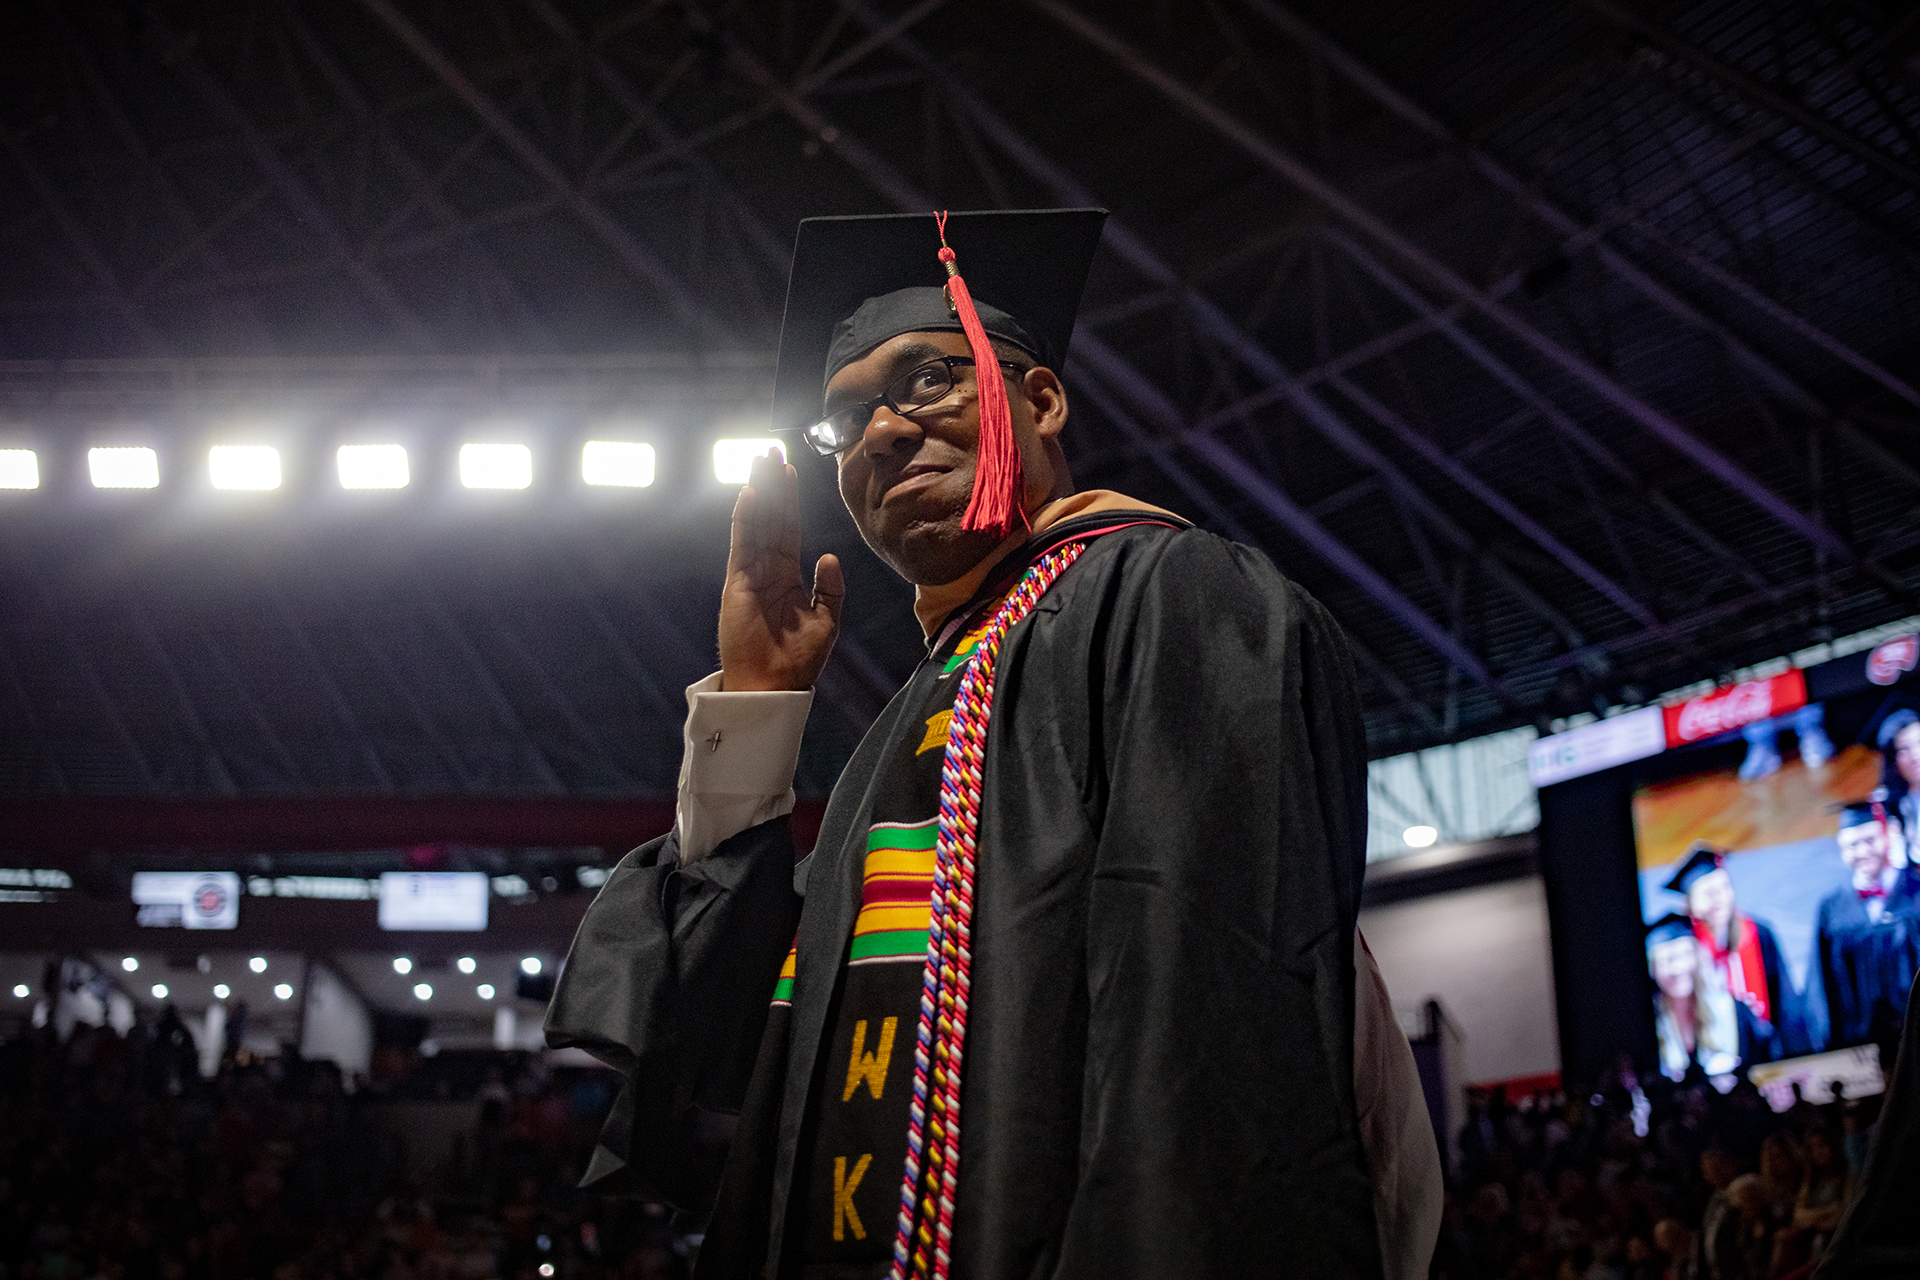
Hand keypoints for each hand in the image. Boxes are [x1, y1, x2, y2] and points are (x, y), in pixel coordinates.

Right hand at [718, 449, 844, 691]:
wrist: (774, 685)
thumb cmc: (799, 661)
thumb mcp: (827, 622)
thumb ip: (830, 590)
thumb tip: (830, 556)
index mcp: (789, 576)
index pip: (788, 528)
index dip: (789, 499)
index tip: (789, 468)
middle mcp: (768, 570)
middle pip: (770, 517)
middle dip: (771, 483)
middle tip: (770, 449)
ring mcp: (751, 574)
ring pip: (755, 523)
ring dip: (758, 491)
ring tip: (760, 460)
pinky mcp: (739, 583)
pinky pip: (743, 544)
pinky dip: (745, 519)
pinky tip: (750, 495)